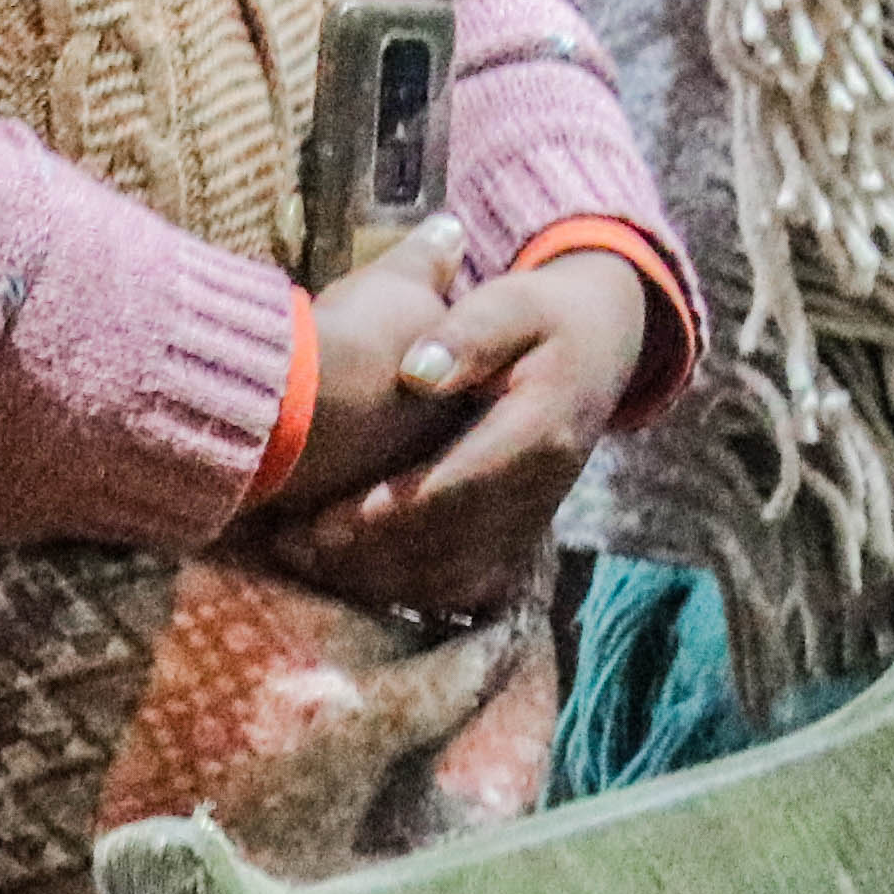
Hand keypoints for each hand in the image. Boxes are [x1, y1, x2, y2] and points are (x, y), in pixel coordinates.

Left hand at [249, 244, 657, 625]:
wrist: (602, 344)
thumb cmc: (542, 317)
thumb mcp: (514, 303)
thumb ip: (470, 332)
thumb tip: (416, 373)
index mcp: (541, 427)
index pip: (463, 481)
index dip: (394, 506)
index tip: (326, 518)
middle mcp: (544, 486)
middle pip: (452, 539)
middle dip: (368, 550)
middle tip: (292, 544)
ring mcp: (536, 518)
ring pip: (454, 572)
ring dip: (379, 577)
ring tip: (306, 560)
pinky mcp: (523, 535)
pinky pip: (466, 585)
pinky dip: (410, 590)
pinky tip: (351, 577)